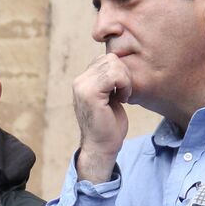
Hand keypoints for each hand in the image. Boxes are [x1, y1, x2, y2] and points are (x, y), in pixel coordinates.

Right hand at [73, 54, 132, 182]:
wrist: (102, 147)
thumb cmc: (109, 125)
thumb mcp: (109, 95)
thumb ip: (108, 79)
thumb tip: (118, 61)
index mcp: (82, 81)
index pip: (106, 58)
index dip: (120, 71)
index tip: (121, 90)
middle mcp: (79, 81)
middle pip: (111, 58)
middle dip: (124, 74)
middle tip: (124, 93)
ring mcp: (82, 87)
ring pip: (113, 64)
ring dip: (125, 80)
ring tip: (123, 96)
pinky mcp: (90, 94)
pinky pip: (114, 75)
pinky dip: (124, 85)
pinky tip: (123, 99)